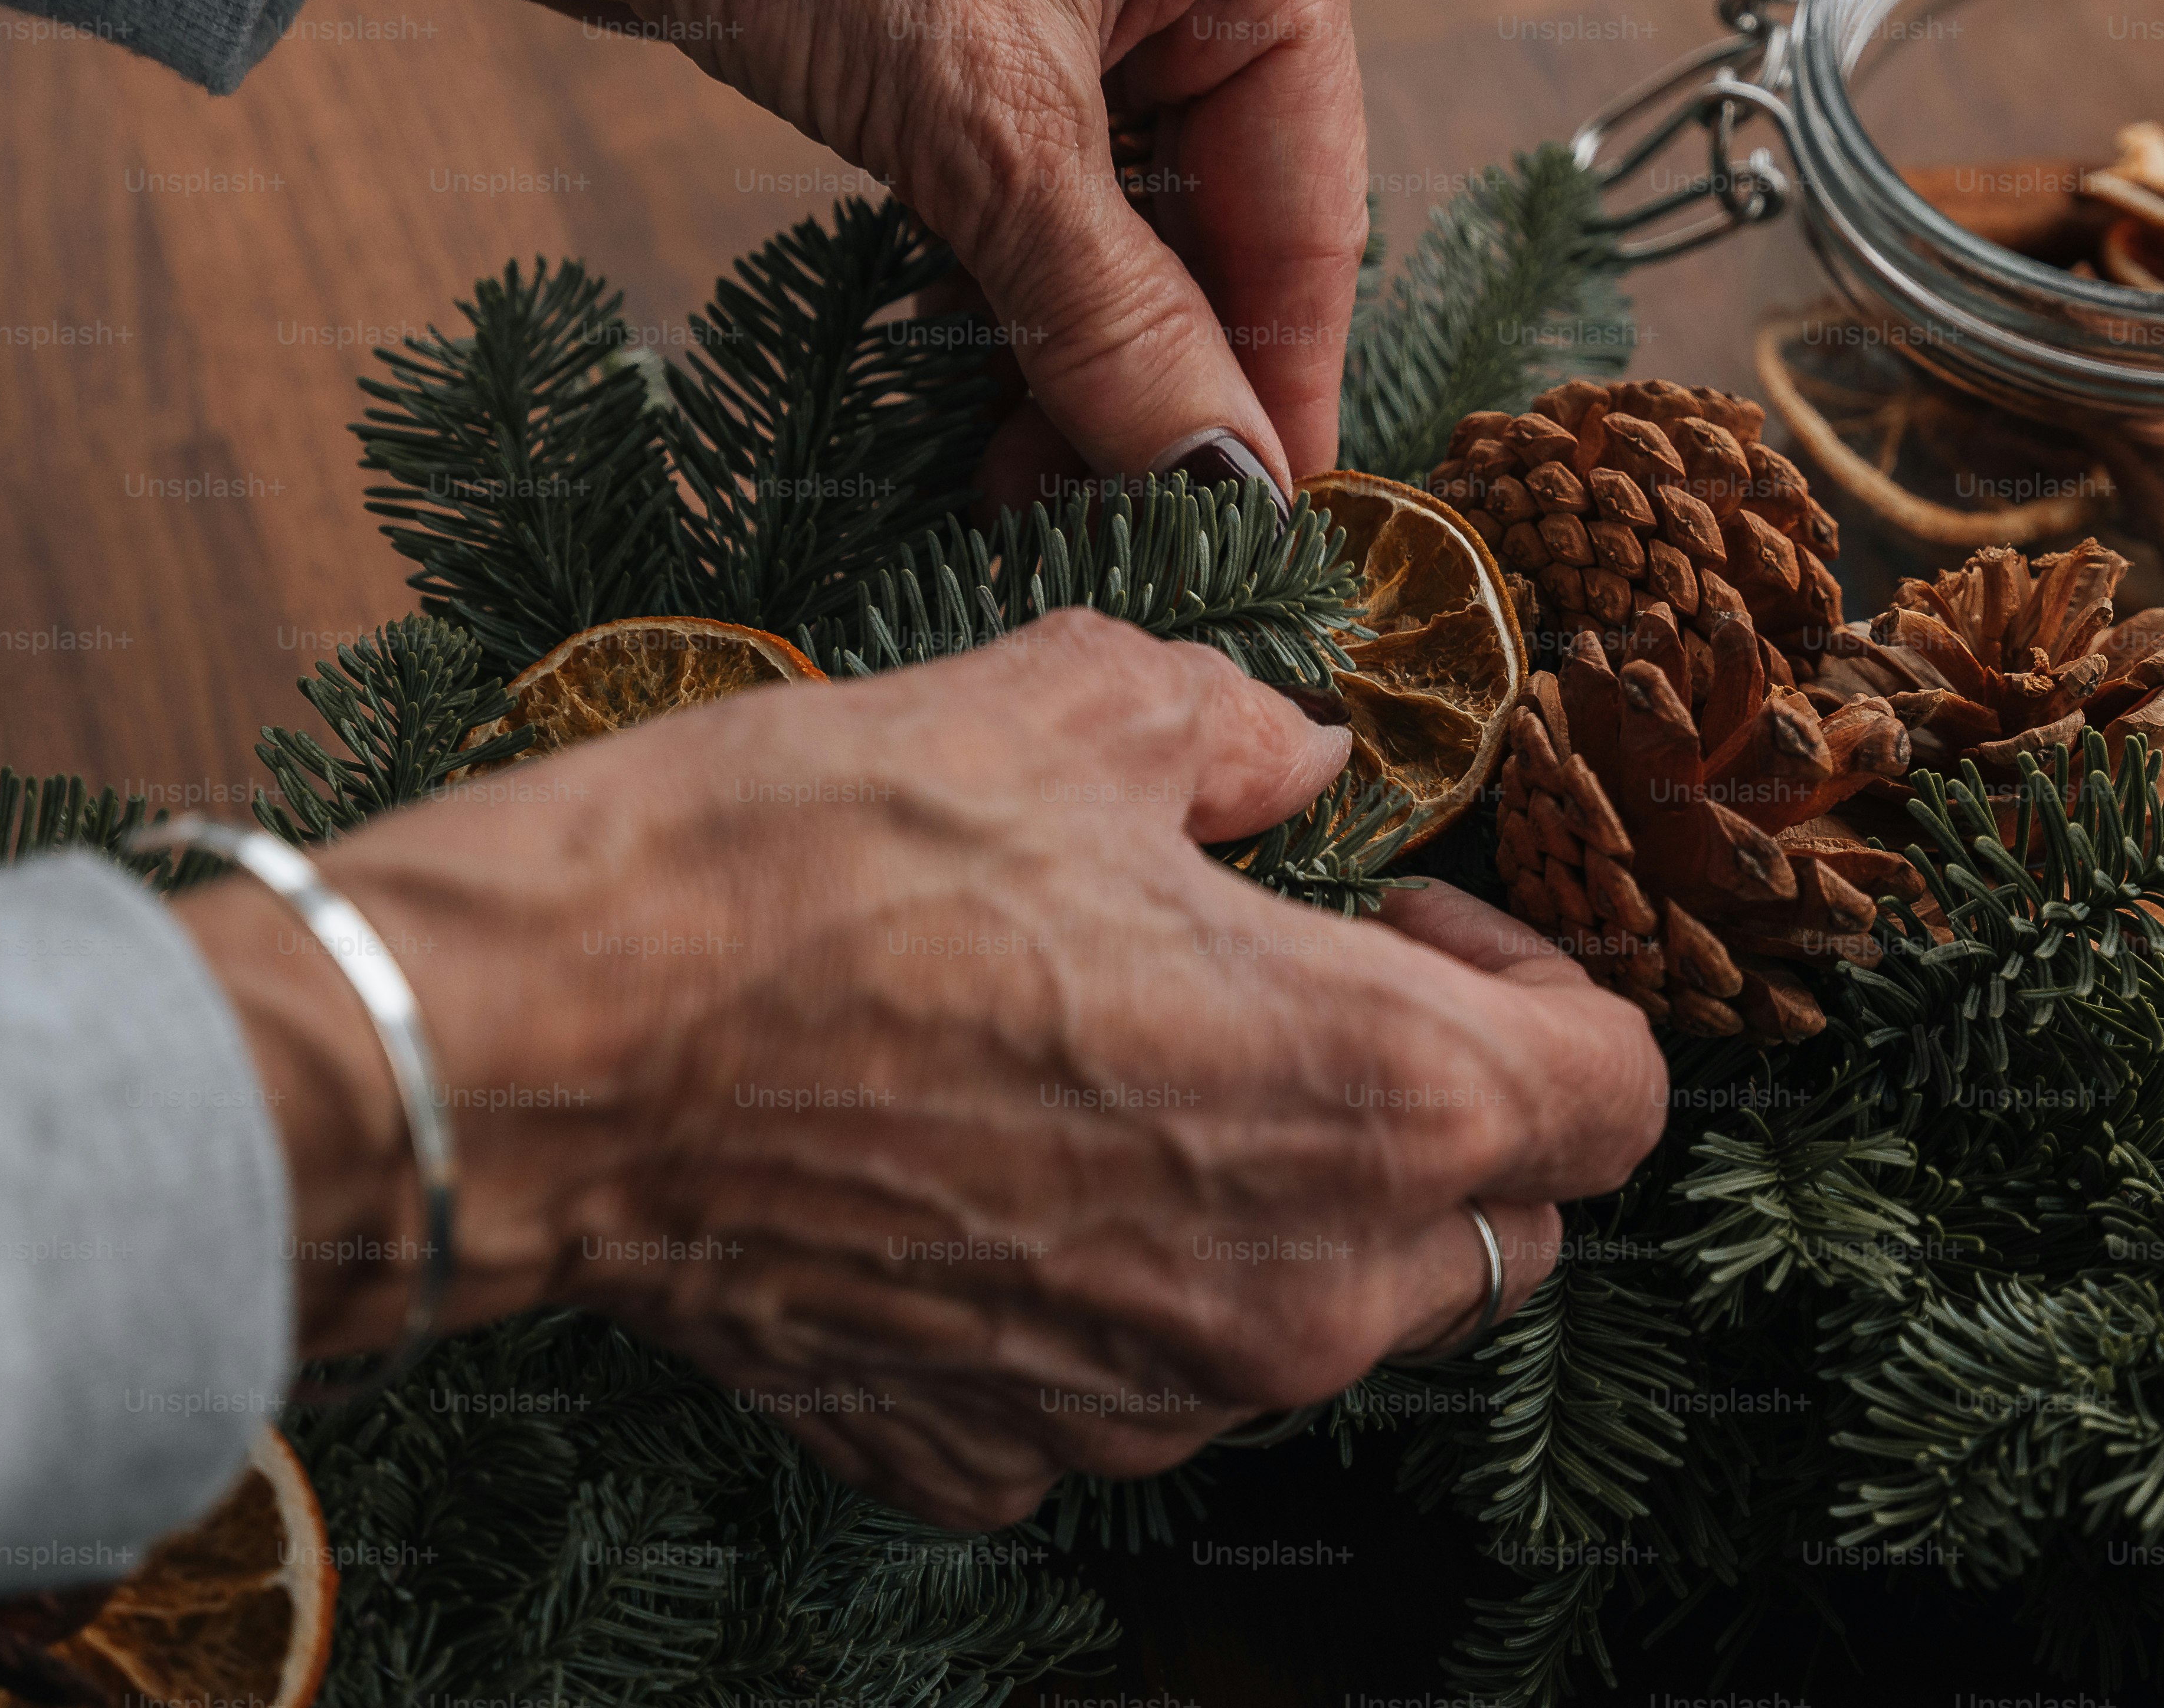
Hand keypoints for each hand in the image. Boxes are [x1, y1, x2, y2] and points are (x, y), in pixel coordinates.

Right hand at [182, 612, 1663, 1527]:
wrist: (550, 1049)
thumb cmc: (815, 862)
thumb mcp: (1075, 706)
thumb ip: (1241, 733)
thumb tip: (1297, 760)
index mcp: (1371, 1097)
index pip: (1613, 1093)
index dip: (1544, 983)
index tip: (1412, 912)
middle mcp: (1295, 1295)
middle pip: (1496, 1230)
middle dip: (1441, 1112)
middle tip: (1295, 984)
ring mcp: (1146, 1401)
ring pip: (1325, 1320)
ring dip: (1285, 1204)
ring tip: (1130, 1067)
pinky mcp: (1000, 1457)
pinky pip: (1137, 1377)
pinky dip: (1119, 1285)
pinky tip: (1001, 1165)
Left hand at [302, 0, 1366, 498]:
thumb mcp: (971, 112)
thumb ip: (1111, 313)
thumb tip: (1220, 478)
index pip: (1307, 205)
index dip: (1277, 387)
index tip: (1261, 540)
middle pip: (1222, 224)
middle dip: (1160, 385)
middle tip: (1109, 535)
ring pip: (1126, 226)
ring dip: (1075, 364)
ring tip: (1020, 493)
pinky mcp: (983, 22)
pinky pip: (1037, 199)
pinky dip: (1006, 302)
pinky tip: (971, 403)